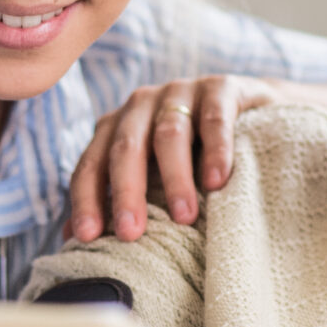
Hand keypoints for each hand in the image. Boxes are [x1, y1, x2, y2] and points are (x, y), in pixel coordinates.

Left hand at [69, 75, 275, 241]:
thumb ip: (118, 199)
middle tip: (131, 234)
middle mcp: (140, 106)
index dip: (86, 200)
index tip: (87, 238)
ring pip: (169, 134)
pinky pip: (214, 118)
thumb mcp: (153, 175)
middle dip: (125, 192)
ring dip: (174, 177)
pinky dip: (215, 150)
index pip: (91, 165)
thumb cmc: (192, 156)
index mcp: (115, 129)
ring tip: (184, 217)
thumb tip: (74, 238)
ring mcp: (180, 92)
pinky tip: (217, 181)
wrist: (253, 115)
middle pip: (125, 148)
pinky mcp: (220, 88)